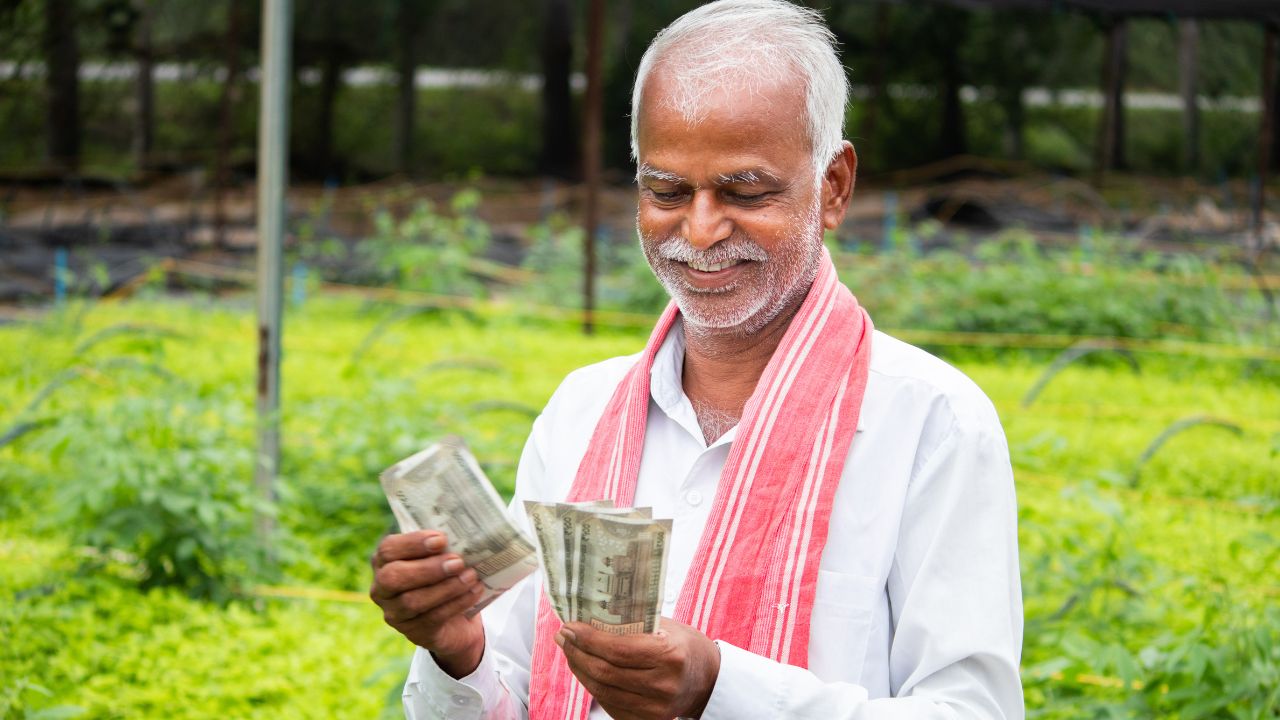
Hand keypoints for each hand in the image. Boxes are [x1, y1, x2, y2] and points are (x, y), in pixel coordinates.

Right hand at [369, 530, 485, 677]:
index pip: (388, 549)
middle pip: (393, 577)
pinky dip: (456, 603)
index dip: (412, 543)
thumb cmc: (444, 577)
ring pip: (413, 601)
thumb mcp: (439, 558)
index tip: (441, 539)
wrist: (456, 619)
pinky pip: (432, 618)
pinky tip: (474, 591)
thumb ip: (442, 547)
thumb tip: (462, 535)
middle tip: (457, 561)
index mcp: (384, 562)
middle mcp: (382, 589)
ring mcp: (395, 613)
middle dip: (427, 568)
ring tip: (471, 576)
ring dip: (446, 587)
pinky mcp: (413, 633)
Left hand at [555, 617, 720, 719]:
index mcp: (670, 656)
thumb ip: (632, 622)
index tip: (569, 627)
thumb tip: (590, 614)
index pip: (618, 650)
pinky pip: (610, 704)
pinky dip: (594, 686)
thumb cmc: (684, 645)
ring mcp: (655, 709)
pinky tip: (586, 670)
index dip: (588, 639)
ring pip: (602, 691)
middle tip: (564, 637)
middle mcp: (663, 685)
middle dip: (578, 653)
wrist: (707, 680)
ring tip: (571, 651)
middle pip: (605, 672)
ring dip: (580, 669)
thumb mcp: (665, 626)